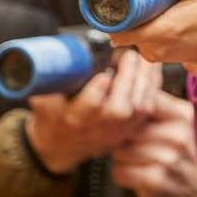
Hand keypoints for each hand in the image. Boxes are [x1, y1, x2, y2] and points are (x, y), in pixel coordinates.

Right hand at [25, 49, 161, 173]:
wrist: (61, 145)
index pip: (89, 105)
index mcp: (72, 118)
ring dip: (144, 79)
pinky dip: (153, 86)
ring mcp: (116, 131)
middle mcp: (97, 127)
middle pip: (119, 107)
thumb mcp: (43, 97)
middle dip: (128, 78)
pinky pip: (148, 107)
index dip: (99, 87)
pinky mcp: (130, 129)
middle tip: (129, 54)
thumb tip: (57, 51)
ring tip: (143, 57)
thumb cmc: (52, 115)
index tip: (104, 70)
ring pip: (138, 107)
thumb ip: (48, 78)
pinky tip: (152, 68)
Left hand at [109, 0, 196, 69]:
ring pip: (131, 37)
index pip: (119, 30)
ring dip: (133, 21)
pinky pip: (142, 42)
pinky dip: (143, 29)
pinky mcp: (162, 56)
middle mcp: (156, 46)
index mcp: (163, 30)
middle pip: (122, 31)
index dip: (110, 15)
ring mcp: (158, 54)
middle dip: (122, 13)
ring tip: (145, 3)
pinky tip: (154, 15)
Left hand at [111, 92, 196, 196]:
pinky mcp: (158, 181)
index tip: (125, 112)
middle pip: (127, 126)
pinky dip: (123, 174)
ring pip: (120, 149)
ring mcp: (169, 158)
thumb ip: (161, 107)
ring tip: (137, 160)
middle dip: (123, 136)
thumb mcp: (185, 125)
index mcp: (184, 115)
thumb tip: (130, 84)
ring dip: (122, 157)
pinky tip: (137, 174)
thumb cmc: (189, 156)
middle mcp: (179, 134)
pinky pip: (121, 171)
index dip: (130, 105)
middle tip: (131, 143)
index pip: (146, 98)